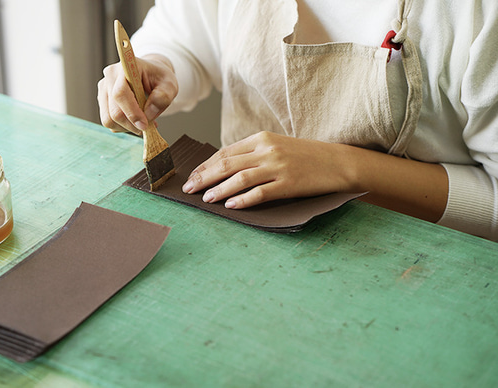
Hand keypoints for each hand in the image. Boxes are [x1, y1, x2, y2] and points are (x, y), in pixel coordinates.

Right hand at [97, 54, 177, 134]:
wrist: (151, 76)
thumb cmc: (159, 79)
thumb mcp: (170, 85)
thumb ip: (163, 97)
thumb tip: (148, 114)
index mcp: (126, 67)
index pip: (120, 93)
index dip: (132, 113)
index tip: (144, 125)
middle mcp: (110, 76)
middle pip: (114, 111)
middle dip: (131, 124)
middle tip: (147, 127)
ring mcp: (103, 88)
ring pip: (108, 119)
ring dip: (126, 127)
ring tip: (142, 123)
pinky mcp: (102, 100)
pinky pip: (108, 121)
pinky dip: (122, 127)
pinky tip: (134, 121)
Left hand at [182, 131, 448, 223]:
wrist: (338, 161)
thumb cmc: (306, 154)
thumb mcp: (278, 145)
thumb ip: (254, 152)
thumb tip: (226, 166)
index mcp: (262, 138)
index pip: (226, 152)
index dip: (206, 165)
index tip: (193, 175)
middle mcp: (267, 150)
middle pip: (227, 164)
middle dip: (205, 177)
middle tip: (189, 189)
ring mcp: (277, 167)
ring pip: (239, 178)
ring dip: (219, 189)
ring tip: (205, 198)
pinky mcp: (288, 184)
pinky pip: (260, 193)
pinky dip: (242, 199)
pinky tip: (230, 205)